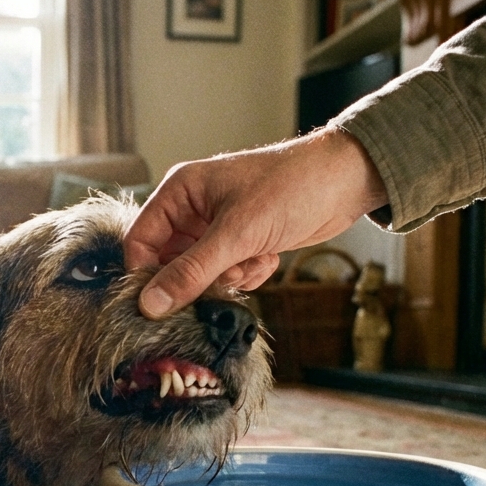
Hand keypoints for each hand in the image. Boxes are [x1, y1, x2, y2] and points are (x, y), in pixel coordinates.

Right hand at [123, 128, 388, 318]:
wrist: (346, 181)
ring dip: (227, 279)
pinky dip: (247, 275)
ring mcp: (217, 228)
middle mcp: (193, 209)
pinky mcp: (241, 243)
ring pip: (201, 275)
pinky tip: (267, 257)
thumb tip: (150, 305)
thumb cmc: (292, 186)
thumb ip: (190, 272)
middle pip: (170, 263)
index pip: (139, 241)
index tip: (162, 304)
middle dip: (198, 279)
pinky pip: (227, 276)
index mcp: (180, 192)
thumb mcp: (237, 234)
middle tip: (224, 279)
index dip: (147, 274)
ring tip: (252, 260)